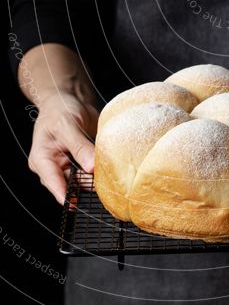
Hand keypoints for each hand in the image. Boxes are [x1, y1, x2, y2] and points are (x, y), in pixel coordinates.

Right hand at [28, 90, 99, 204]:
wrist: (70, 99)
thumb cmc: (60, 109)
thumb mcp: (67, 125)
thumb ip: (79, 147)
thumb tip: (91, 167)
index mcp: (42, 160)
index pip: (52, 181)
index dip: (63, 195)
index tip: (74, 205)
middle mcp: (55, 167)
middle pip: (70, 185)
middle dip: (86, 185)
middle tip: (102, 183)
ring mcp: (69, 166)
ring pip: (83, 181)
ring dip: (95, 179)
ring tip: (108, 175)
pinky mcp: (82, 164)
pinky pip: (91, 173)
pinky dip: (100, 172)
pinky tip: (110, 170)